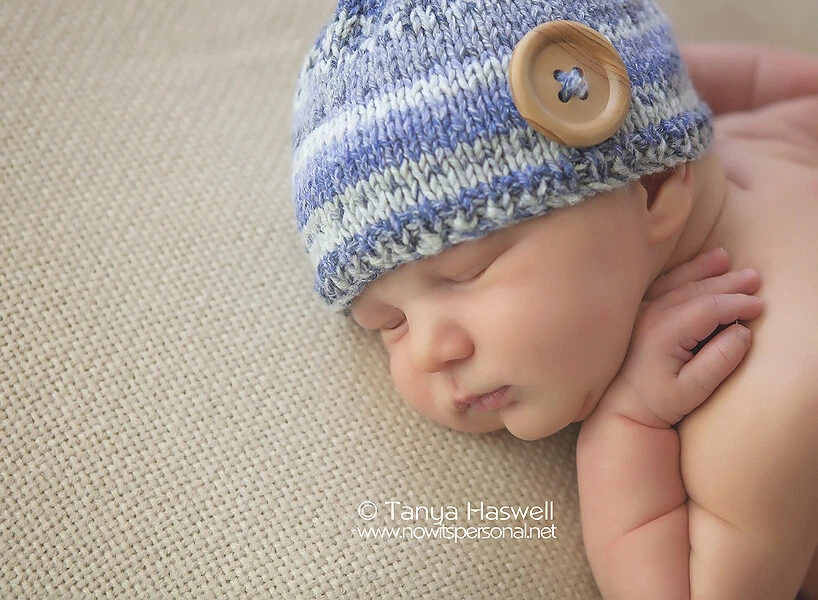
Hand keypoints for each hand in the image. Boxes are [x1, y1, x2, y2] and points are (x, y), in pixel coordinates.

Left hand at [601, 248, 763, 427]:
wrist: (620, 408)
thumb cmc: (656, 402)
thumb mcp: (692, 391)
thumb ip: (719, 361)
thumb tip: (743, 332)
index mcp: (664, 332)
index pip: (709, 308)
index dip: (737, 304)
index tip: (760, 306)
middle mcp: (650, 315)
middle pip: (695, 290)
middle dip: (727, 282)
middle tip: (754, 277)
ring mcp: (640, 311)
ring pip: (676, 282)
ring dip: (703, 270)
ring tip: (726, 258)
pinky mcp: (636, 313)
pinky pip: (661, 285)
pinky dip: (680, 273)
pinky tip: (695, 267)